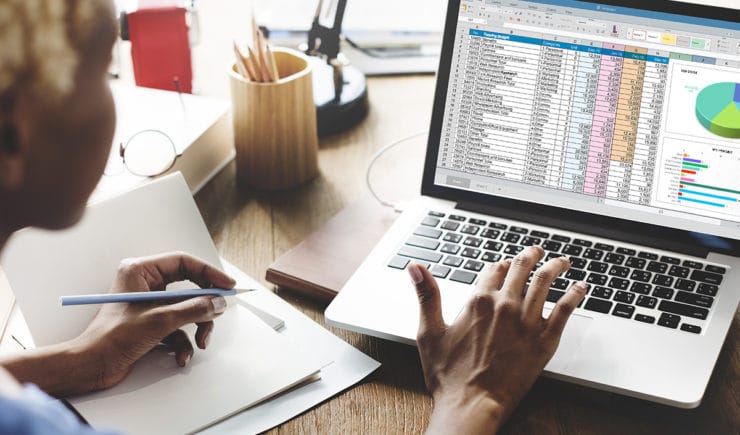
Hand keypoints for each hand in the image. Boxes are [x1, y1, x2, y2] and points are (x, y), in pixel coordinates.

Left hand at [74, 252, 235, 390]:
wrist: (91, 366)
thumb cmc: (111, 338)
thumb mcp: (160, 320)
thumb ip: (194, 309)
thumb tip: (218, 303)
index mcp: (140, 271)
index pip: (184, 262)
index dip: (209, 273)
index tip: (227, 285)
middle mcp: (145, 283)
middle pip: (189, 287)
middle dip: (203, 305)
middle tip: (218, 312)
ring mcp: (149, 304)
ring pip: (186, 308)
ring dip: (196, 327)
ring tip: (200, 342)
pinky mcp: (151, 322)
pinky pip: (178, 326)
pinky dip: (183, 342)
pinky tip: (181, 356)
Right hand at [408, 246, 586, 432]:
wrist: (472, 405)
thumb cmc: (449, 376)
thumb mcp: (429, 331)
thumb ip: (426, 295)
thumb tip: (415, 267)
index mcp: (478, 301)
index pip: (494, 269)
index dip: (500, 264)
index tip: (506, 263)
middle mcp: (504, 305)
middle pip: (522, 268)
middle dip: (531, 255)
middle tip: (538, 251)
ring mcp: (527, 322)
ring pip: (545, 282)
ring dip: (555, 266)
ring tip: (562, 261)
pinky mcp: (544, 340)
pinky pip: (565, 309)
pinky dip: (575, 294)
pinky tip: (581, 287)